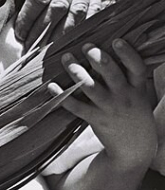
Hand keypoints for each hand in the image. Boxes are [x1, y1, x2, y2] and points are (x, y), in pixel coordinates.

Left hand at [0, 0, 98, 45]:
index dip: (30, 16)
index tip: (19, 33)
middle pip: (62, 6)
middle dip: (46, 30)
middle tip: (32, 47)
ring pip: (82, 10)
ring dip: (68, 32)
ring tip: (52, 49)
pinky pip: (97, 8)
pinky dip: (88, 25)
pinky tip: (76, 39)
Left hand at [50, 40, 157, 169]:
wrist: (136, 149)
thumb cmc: (134, 112)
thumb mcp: (139, 94)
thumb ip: (127, 75)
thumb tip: (109, 46)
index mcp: (137, 88)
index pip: (137, 68)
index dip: (127, 54)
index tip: (116, 40)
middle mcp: (125, 97)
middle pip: (112, 75)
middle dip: (98, 59)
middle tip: (86, 46)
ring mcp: (109, 109)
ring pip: (91, 88)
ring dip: (76, 72)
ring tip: (66, 58)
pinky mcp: (96, 120)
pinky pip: (77, 107)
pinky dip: (62, 96)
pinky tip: (51, 86)